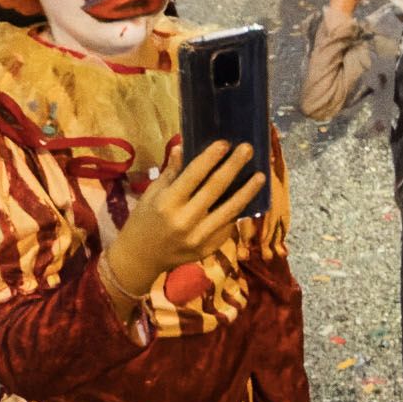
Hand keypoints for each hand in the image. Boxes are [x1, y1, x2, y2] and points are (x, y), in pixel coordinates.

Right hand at [105, 138, 263, 301]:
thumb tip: (183, 145)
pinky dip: (237, 212)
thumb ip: (171, 172)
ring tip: (261, 176)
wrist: (141, 258)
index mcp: (168, 203)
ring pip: (230, 210)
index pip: (194, 174)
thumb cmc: (144, 220)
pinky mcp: (208, 249)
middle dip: (234, 166)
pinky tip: (248, 198)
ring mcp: (199, 237)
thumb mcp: (152, 194)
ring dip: (247, 191)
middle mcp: (185, 220)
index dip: (211, 157)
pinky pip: (227, 227)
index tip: (225, 143)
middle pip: (216, 188)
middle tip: (248, 149)